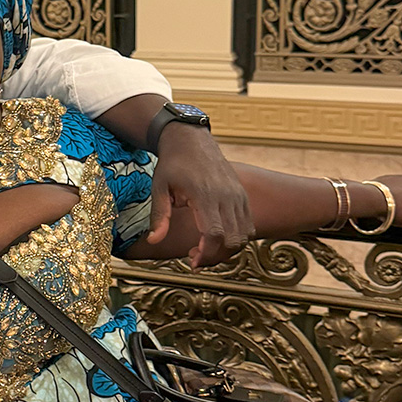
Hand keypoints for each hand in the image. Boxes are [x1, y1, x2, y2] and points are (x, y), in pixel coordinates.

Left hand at [145, 124, 254, 267]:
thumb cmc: (172, 164)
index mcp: (204, 194)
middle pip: (233, 239)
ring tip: (204, 249)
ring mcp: (238, 195)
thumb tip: (154, 241)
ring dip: (227, 250)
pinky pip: (247, 225)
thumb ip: (159, 216)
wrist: (191, 140)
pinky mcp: (242, 195)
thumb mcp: (159, 188)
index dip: (206, 253)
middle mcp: (227, 195)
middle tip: (195, 258)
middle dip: (216, 256)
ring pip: (244, 234)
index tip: (193, 261)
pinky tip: (216, 239)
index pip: (214, 233)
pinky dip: (236, 238)